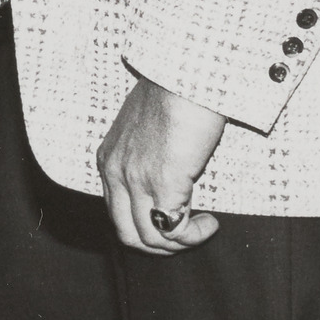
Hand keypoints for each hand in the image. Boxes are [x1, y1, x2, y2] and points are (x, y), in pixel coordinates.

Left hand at [96, 74, 227, 253]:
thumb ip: (145, 151)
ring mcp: (137, 180)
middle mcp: (116, 173)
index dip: (144, 225)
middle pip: (127, 234)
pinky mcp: (164, 183)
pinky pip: (173, 230)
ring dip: (179, 243)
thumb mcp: (145, 125)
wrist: (186, 74)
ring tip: (202, 228)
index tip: (171, 218)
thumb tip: (163, 166)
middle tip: (185, 236)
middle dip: (158, 246)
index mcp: (109, 160)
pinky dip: (193, 235)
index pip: (116, 212)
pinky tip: (209, 223)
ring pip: (150, 239)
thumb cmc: (174, 91)